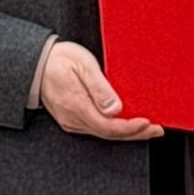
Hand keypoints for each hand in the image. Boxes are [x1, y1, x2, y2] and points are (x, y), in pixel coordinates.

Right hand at [39, 41, 161, 140]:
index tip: (147, 123)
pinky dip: (114, 129)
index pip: (109, 127)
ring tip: (146, 128)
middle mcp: (74, 119)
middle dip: (135, 134)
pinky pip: (96, 129)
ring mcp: (72, 121)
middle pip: (109, 134)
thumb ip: (99, 88)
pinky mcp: (72, 119)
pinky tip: (124, 124)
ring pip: (103, 134)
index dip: (130, 128)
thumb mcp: (82, 66)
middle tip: (156, 130)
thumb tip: (115, 109)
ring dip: (126, 133)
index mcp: (77, 106)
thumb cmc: (59, 60)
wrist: (37, 63)